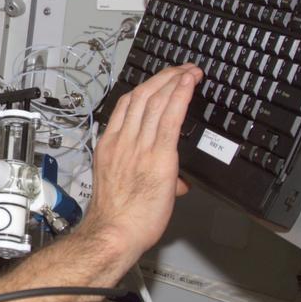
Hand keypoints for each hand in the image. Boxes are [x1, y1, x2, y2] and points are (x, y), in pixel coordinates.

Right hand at [83, 64, 201, 260]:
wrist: (114, 231)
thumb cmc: (117, 216)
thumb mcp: (122, 185)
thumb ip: (148, 175)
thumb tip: (177, 181)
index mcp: (111, 145)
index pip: (127, 105)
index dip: (146, 87)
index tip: (160, 81)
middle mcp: (123, 140)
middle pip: (143, 96)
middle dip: (164, 78)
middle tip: (181, 70)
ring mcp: (139, 146)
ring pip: (156, 102)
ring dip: (175, 82)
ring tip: (190, 72)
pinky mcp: (159, 156)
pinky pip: (170, 119)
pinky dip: (180, 97)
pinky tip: (189, 85)